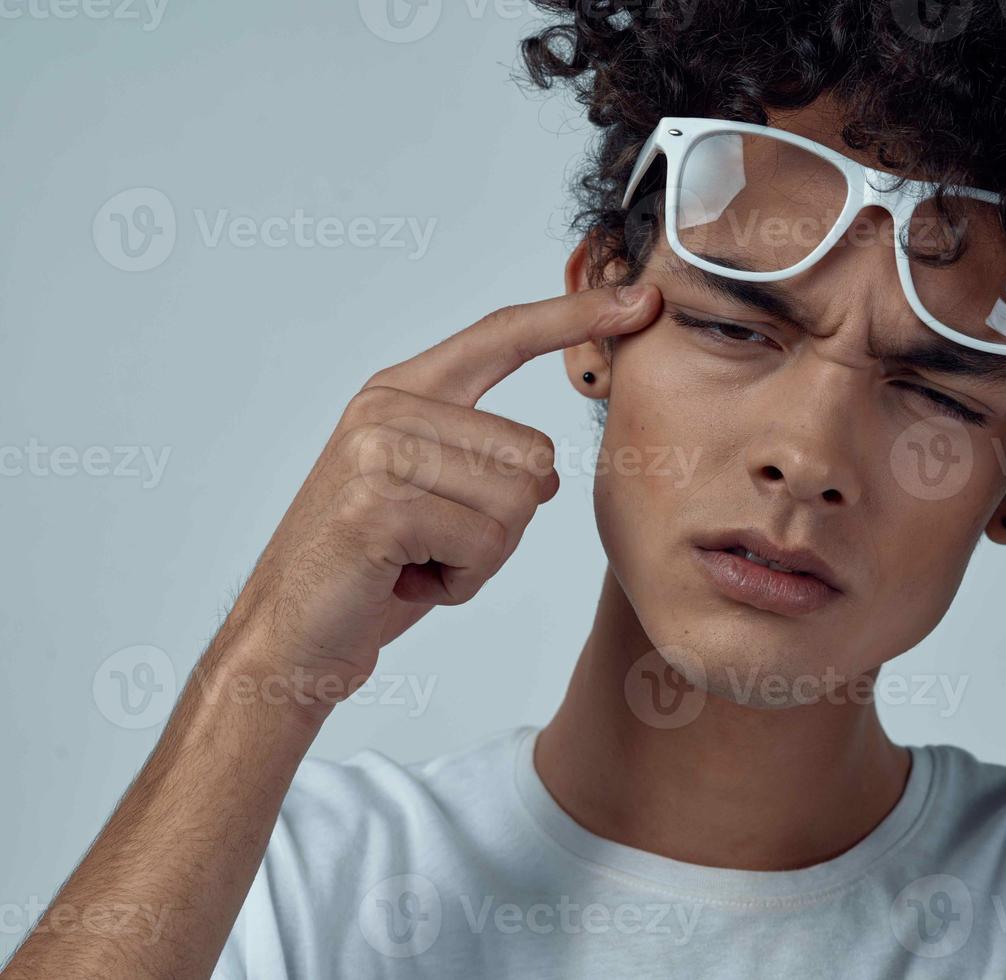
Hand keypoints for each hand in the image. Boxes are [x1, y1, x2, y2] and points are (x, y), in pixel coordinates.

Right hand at [216, 284, 660, 710]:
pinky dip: (461, 584)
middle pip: (535, 452)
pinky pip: (484, 546)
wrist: (289, 635)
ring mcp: (377, 451)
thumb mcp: (436, 503)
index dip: (573, 315)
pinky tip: (406, 583)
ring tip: (418, 561)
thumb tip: (547, 473)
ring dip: (482, 557)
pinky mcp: (378, 505)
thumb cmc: (370, 570)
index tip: (639, 299)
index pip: (502, 335)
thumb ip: (486, 466)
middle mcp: (388, 408)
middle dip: (506, 522)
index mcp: (403, 392)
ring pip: (516, 501)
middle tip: (435, 545)